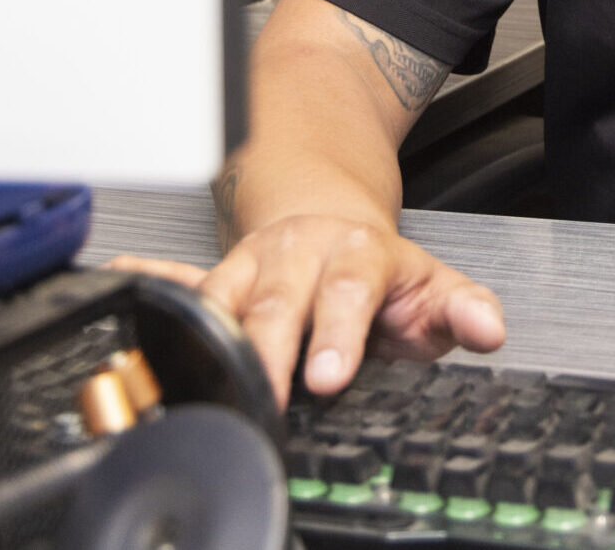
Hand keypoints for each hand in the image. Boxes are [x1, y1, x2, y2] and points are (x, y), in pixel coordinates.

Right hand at [110, 214, 504, 406]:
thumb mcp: (433, 288)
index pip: (350, 291)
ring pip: (223, 293)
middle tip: (268, 389)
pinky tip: (125, 275)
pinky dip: (152, 277)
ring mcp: (254, 263)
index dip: (338, 333)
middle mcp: (300, 252)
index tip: (330, 375)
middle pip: (278, 299)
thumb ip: (463, 312)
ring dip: (208, 326)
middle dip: (269, 344)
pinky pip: (180, 275)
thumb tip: (489, 329)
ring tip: (194, 364)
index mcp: (357, 253)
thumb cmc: (382, 272)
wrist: (335, 224)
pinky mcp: (220, 277)